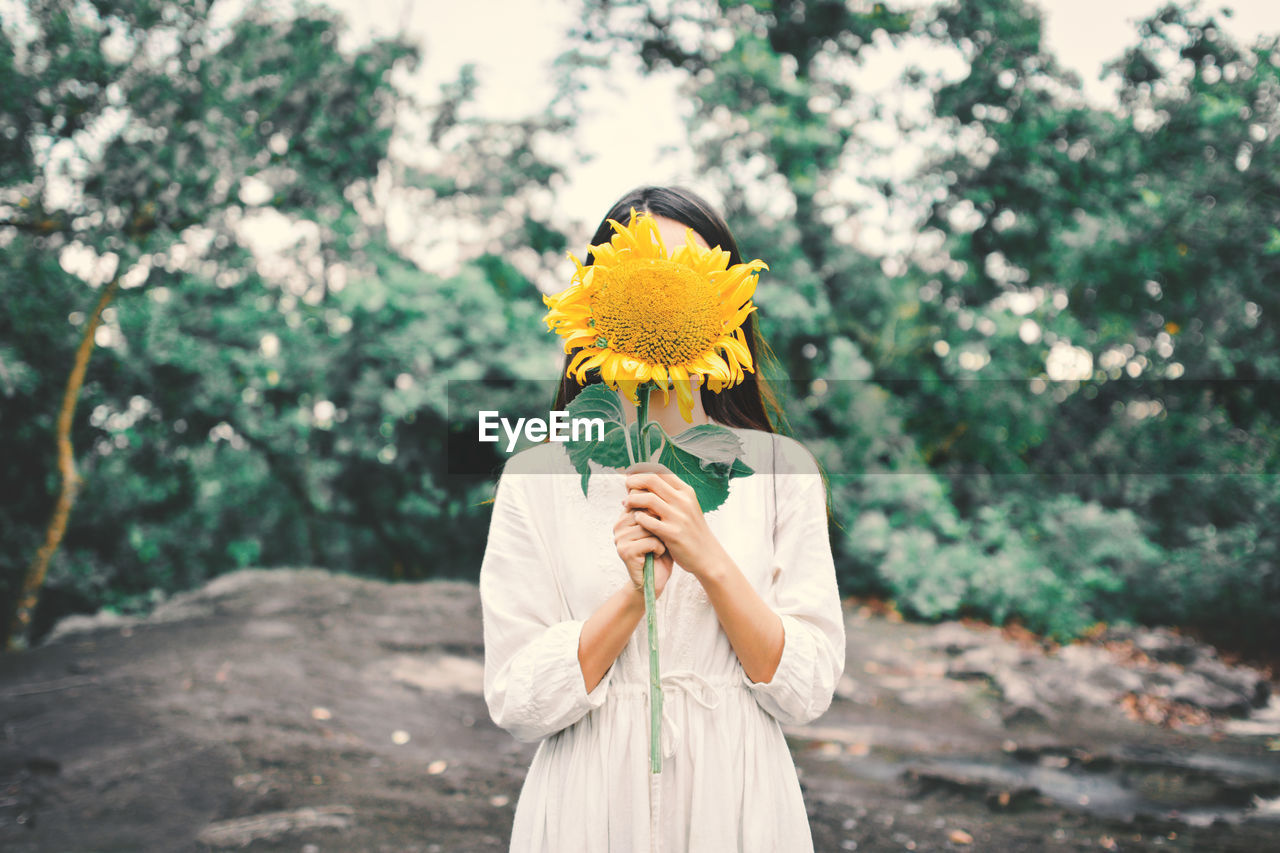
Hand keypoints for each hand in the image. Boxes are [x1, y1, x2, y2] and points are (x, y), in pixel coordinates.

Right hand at [613, 506, 672, 596]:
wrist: (655, 580)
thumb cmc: (660, 552)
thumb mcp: (659, 526)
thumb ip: (655, 509)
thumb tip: (660, 489)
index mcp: (626, 516)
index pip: (641, 499)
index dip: (657, 510)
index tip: (662, 522)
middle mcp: (619, 525)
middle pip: (646, 512)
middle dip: (659, 525)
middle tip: (660, 538)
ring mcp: (619, 538)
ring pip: (649, 527)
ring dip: (661, 538)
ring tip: (658, 547)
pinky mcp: (625, 551)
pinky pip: (650, 541)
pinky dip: (659, 549)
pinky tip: (657, 555)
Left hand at [622, 461, 729, 580]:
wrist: (707, 555)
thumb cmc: (691, 530)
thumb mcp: (686, 506)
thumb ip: (669, 494)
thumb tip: (644, 481)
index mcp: (686, 491)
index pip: (660, 470)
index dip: (641, 469)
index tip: (630, 475)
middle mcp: (683, 501)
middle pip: (652, 480)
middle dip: (634, 481)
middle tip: (626, 487)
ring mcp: (678, 517)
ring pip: (648, 499)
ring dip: (632, 500)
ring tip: (626, 504)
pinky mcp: (673, 534)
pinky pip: (648, 521)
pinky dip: (638, 518)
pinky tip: (636, 519)